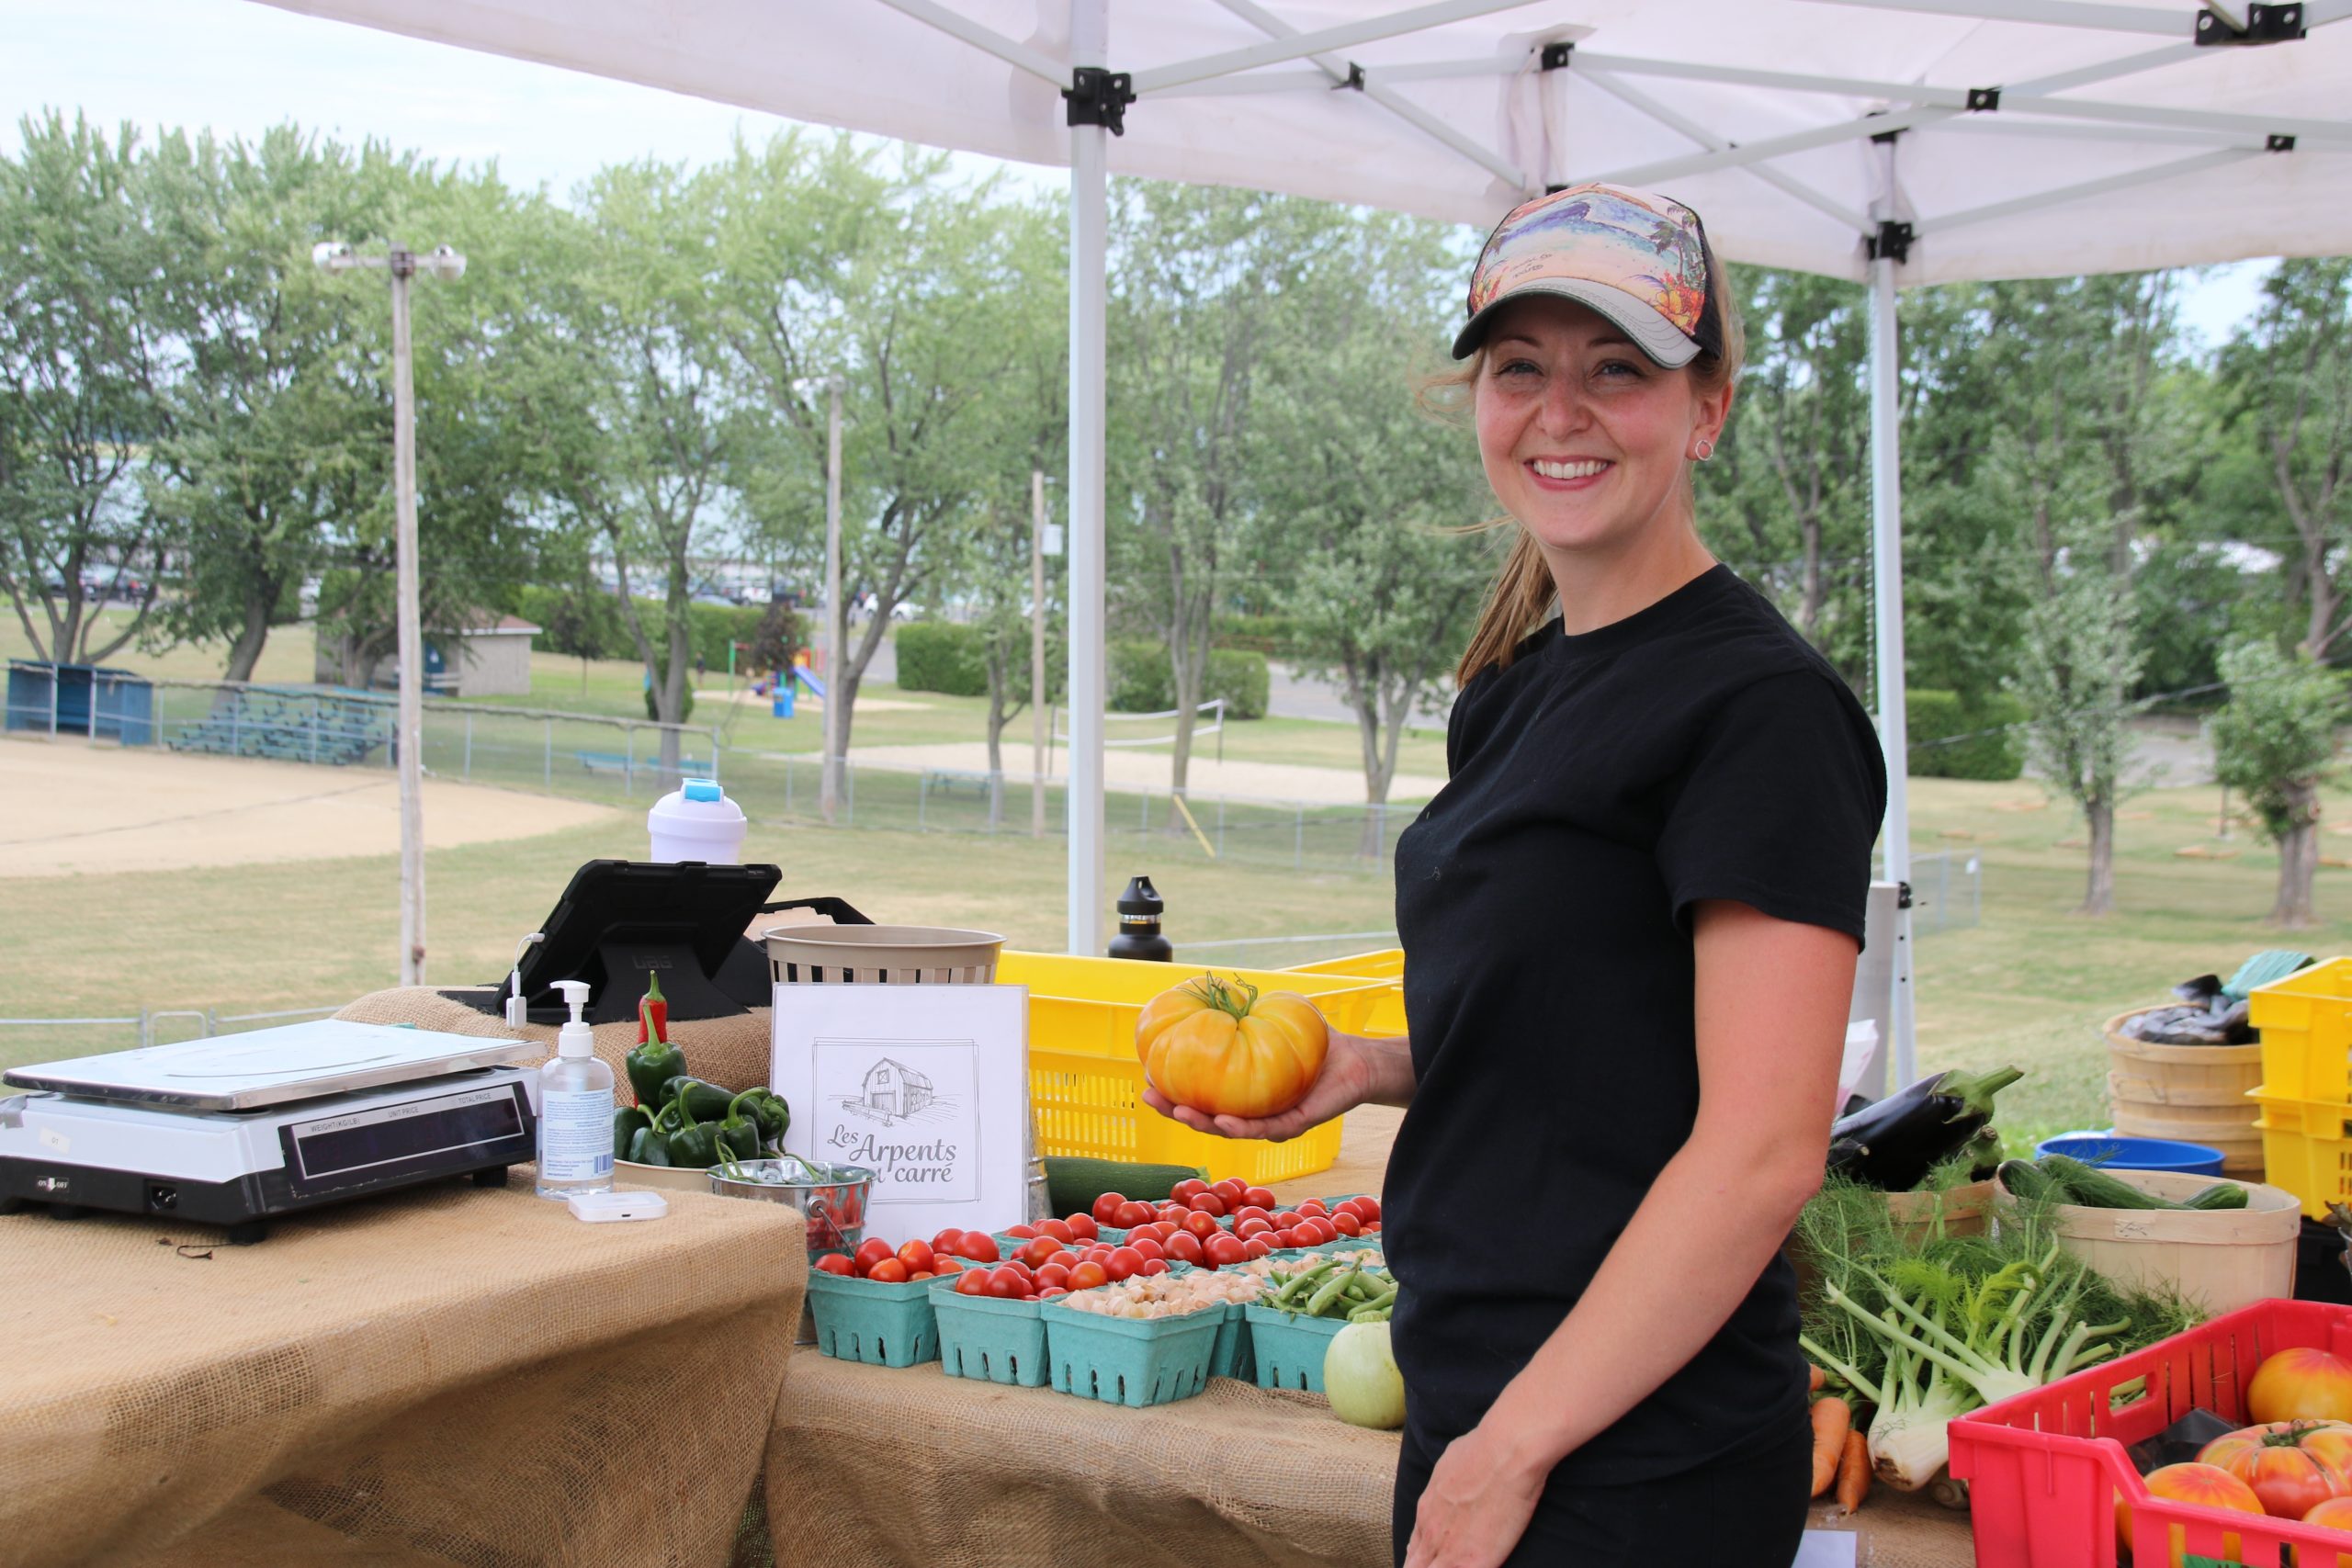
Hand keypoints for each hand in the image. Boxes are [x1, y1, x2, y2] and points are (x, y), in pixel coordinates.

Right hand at [1139, 1027, 1375, 1143]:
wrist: (1358, 1059)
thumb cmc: (1316, 1042)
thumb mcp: (1274, 1021)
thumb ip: (1244, 1012)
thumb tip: (1211, 989)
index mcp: (1243, 1093)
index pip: (1202, 1094)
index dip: (1173, 1091)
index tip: (1146, 1077)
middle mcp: (1254, 1113)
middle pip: (1208, 1119)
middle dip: (1176, 1111)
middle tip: (1151, 1096)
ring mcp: (1274, 1122)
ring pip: (1232, 1130)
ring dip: (1203, 1124)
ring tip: (1181, 1111)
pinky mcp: (1297, 1125)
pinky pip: (1267, 1130)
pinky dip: (1243, 1128)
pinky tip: (1223, 1121)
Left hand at [1402, 1422, 1547, 1567]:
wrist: (1505, 1453)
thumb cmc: (1481, 1450)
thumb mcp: (1448, 1465)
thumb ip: (1444, 1485)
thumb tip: (1450, 1484)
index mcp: (1426, 1511)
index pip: (1414, 1547)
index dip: (1420, 1558)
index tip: (1428, 1562)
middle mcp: (1432, 1533)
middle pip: (1416, 1566)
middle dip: (1423, 1567)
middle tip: (1434, 1565)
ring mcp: (1451, 1550)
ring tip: (1454, 1564)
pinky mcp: (1474, 1561)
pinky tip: (1470, 1567)